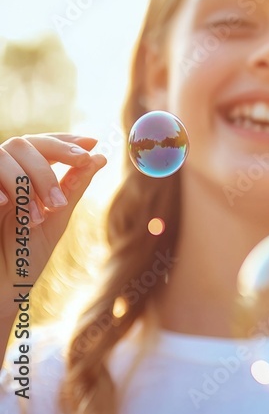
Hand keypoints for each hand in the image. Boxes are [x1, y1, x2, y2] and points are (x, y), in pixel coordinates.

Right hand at [0, 133, 106, 318]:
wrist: (0, 287)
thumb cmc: (26, 254)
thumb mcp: (56, 217)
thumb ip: (73, 187)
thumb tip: (100, 158)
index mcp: (26, 175)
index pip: (44, 144)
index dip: (65, 140)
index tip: (91, 144)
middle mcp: (4, 174)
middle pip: (25, 144)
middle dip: (49, 164)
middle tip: (61, 196)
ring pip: (5, 154)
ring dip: (26, 181)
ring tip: (36, 217)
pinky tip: (5, 206)